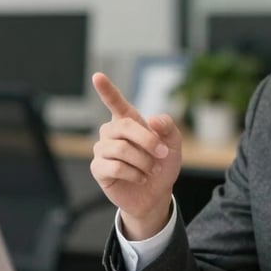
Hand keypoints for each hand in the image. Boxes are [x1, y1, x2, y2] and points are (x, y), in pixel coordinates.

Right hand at [90, 72, 182, 239]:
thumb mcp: (173, 144)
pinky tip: (140, 178)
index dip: (106, 90)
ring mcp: (102, 150)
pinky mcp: (99, 169)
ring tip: (150, 170)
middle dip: (148, 141)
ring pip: (121, 149)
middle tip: (162, 154)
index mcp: (128, 122)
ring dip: (143, 161)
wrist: (156, 194)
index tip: (97, 76)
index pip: (115, 103)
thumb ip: (168, 127)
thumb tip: (152, 119)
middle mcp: (111, 133)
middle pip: (124, 127)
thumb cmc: (162, 165)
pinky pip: (115, 167)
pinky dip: (134, 173)